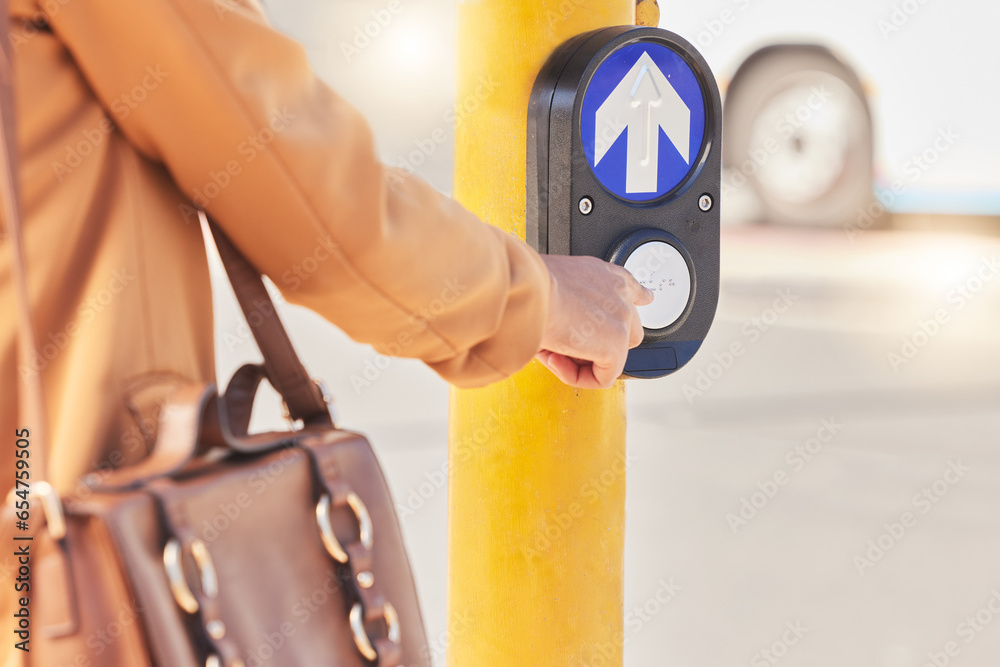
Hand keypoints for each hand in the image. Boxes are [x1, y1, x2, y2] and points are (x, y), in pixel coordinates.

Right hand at [535, 254, 653, 388]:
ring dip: (584, 362)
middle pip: (627, 333)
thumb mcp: (553, 282)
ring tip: (554, 352)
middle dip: (599, 345)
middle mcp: (619, 295)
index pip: (634, 289)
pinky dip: (577, 377)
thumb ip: (568, 299)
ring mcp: (621, 321)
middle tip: (564, 346)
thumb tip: (561, 323)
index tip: (645, 299)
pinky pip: (602, 378)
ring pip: (613, 358)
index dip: (638, 298)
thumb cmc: (529, 284)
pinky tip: (555, 360)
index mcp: (606, 275)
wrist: (526, 288)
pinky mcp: (615, 346)